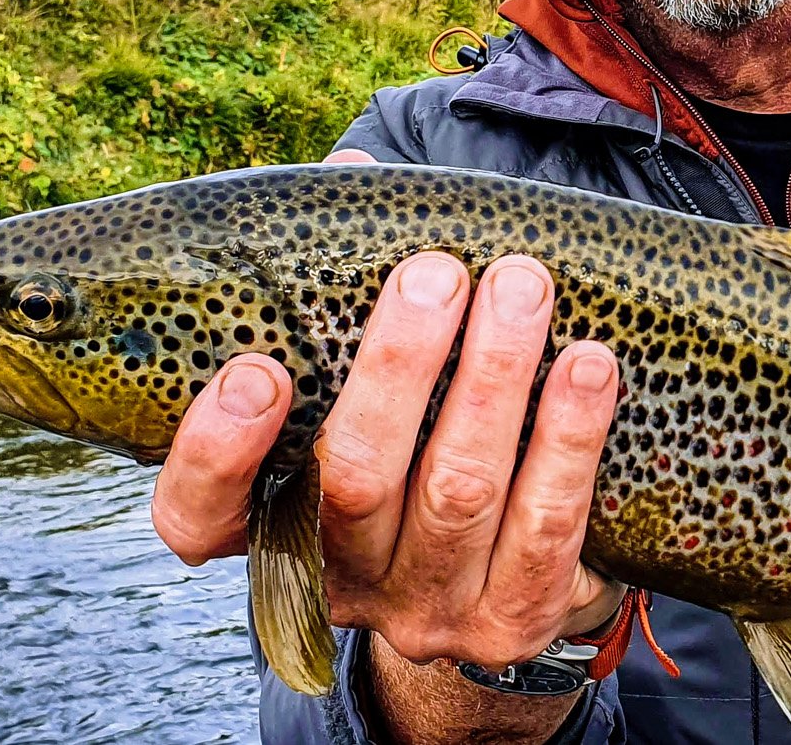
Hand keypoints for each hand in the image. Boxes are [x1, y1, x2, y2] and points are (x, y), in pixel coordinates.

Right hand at [151, 148, 624, 671]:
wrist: (515, 572)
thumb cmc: (424, 436)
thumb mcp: (365, 379)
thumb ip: (341, 287)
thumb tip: (355, 168)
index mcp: (273, 524)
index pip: (198, 518)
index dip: (216, 451)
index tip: (258, 368)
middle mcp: (341, 579)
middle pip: (353, 476)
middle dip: (399, 364)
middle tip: (437, 271)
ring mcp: (428, 609)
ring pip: (459, 492)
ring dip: (496, 377)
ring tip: (524, 285)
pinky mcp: (516, 622)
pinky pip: (549, 525)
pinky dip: (571, 438)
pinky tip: (591, 365)